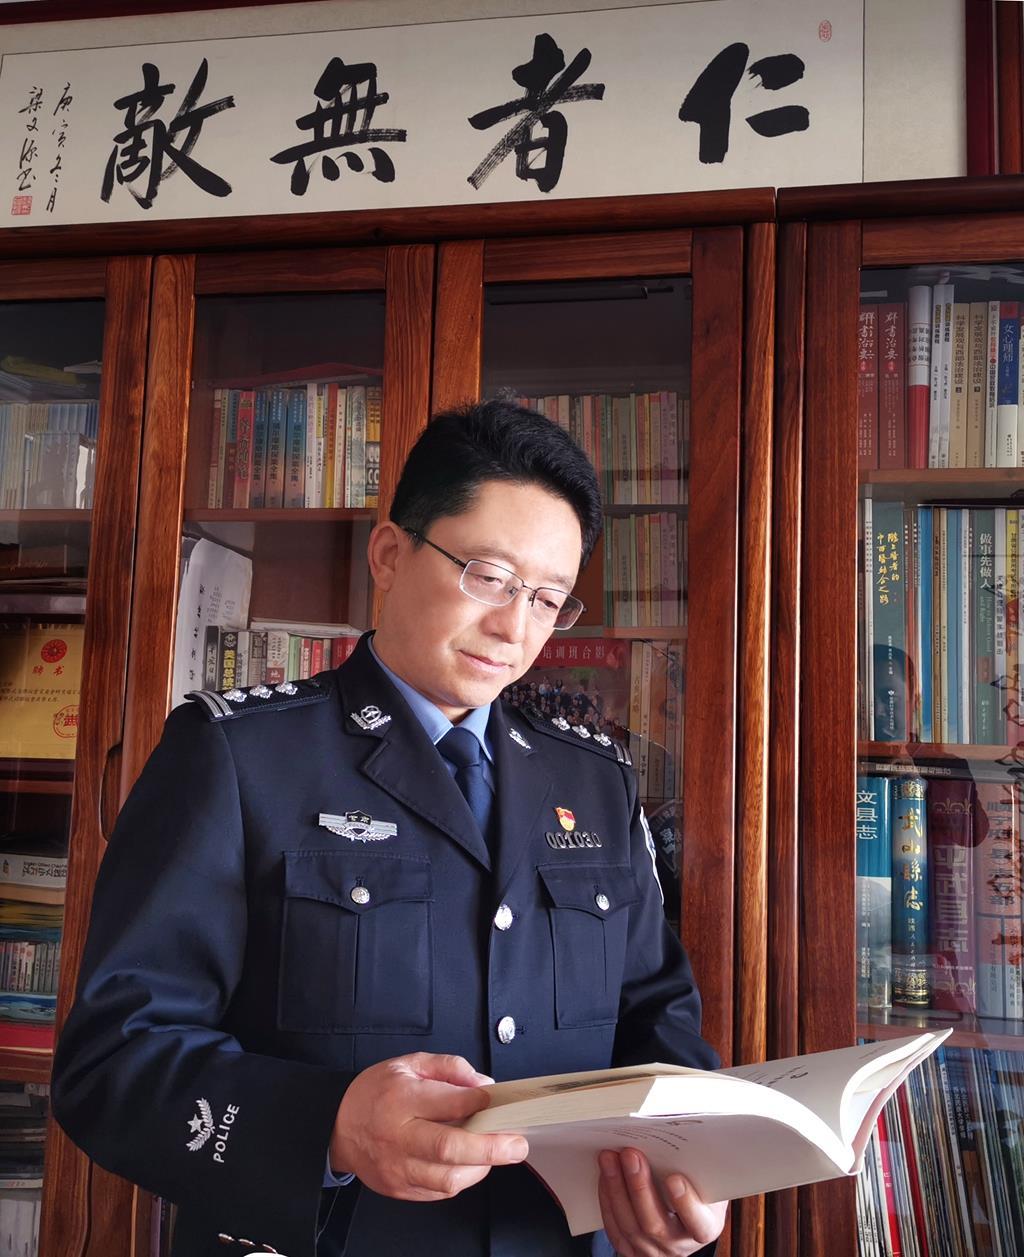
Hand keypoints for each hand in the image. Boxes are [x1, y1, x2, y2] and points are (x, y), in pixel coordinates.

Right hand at [329, 1052, 528, 1200]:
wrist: (340, 1128)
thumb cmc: (377, 1093)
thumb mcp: (410, 1063)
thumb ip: (449, 1067)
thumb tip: (482, 1084)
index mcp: (401, 1098)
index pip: (448, 1103)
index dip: (479, 1103)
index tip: (498, 1101)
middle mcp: (399, 1135)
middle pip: (449, 1148)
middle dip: (490, 1148)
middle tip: (517, 1145)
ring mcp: (398, 1167)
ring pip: (447, 1177)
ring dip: (480, 1167)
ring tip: (496, 1153)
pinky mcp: (400, 1188)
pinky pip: (439, 1190)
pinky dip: (462, 1179)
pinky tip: (471, 1164)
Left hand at [598, 1148, 727, 1255]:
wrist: (686, 1215)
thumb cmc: (697, 1188)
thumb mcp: (707, 1176)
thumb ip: (695, 1162)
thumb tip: (671, 1129)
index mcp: (705, 1227)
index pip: (698, 1223)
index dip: (686, 1203)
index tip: (674, 1178)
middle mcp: (678, 1246)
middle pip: (654, 1224)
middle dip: (639, 1187)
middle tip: (630, 1154)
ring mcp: (653, 1250)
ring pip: (630, 1226)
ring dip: (616, 1187)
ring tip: (609, 1157)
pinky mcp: (631, 1249)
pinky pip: (615, 1228)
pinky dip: (607, 1199)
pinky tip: (604, 1176)